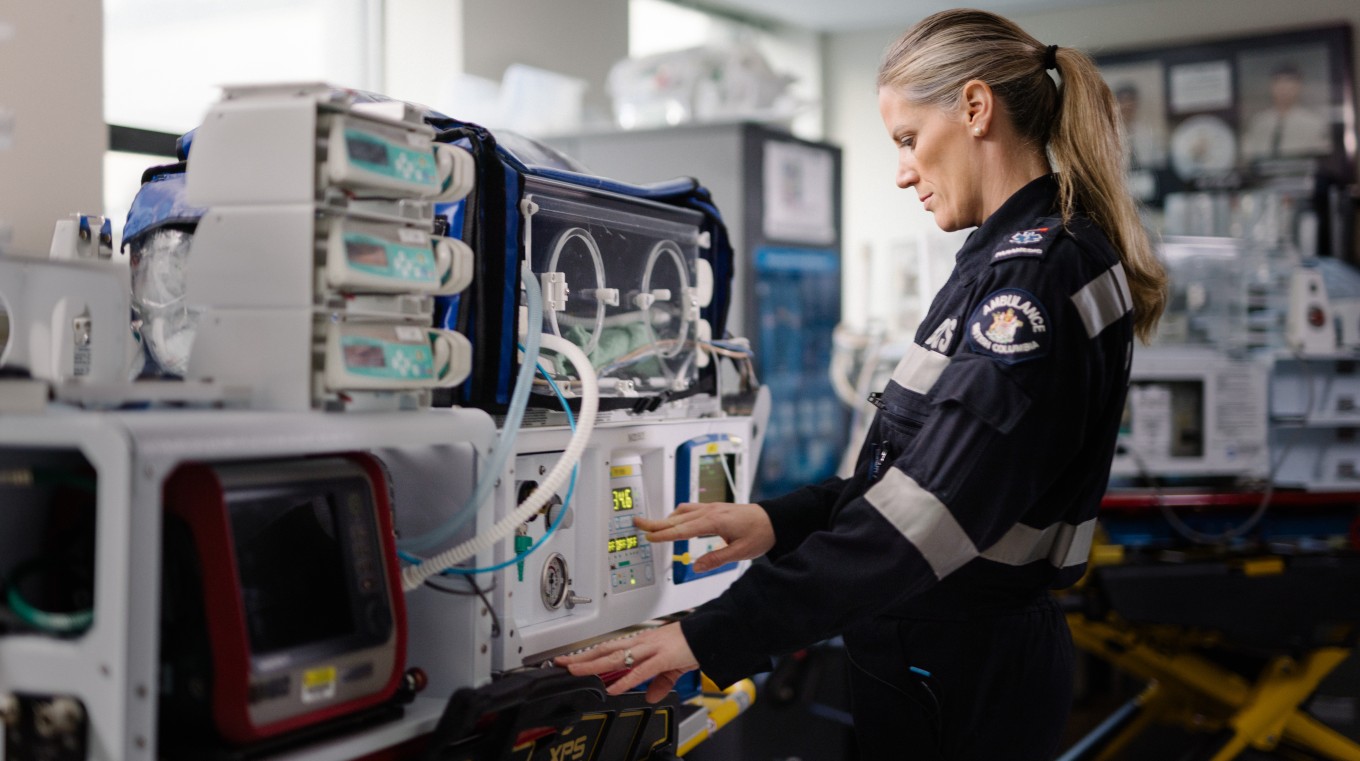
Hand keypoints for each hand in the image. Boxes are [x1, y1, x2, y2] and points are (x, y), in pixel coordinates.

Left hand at [555, 623, 697, 701]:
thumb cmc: (691, 643)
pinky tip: (613, 687)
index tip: (571, 659)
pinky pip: (640, 670)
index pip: (610, 648)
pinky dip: (625, 680)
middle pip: (605, 649)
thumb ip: (659, 683)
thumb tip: (649, 696)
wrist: (709, 634)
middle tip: (562, 663)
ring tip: (576, 670)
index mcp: (642, 643)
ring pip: (615, 656)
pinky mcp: (662, 658)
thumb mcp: (671, 666)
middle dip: (582, 657)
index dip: (590, 654)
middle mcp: (641, 643)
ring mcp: (650, 649)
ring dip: (594, 664)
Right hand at [636, 502, 773, 572]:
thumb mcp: (740, 552)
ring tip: (652, 525)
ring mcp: (712, 508)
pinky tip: (675, 519)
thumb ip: (716, 559)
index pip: (682, 530)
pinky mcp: (715, 508)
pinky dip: (678, 514)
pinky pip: (691, 509)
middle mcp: (710, 512)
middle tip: (638, 523)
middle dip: (656, 522)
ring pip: (682, 511)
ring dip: (665, 518)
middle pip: (676, 518)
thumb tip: (695, 566)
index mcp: (714, 522)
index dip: (664, 534)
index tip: (649, 537)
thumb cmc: (761, 533)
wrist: (774, 520)